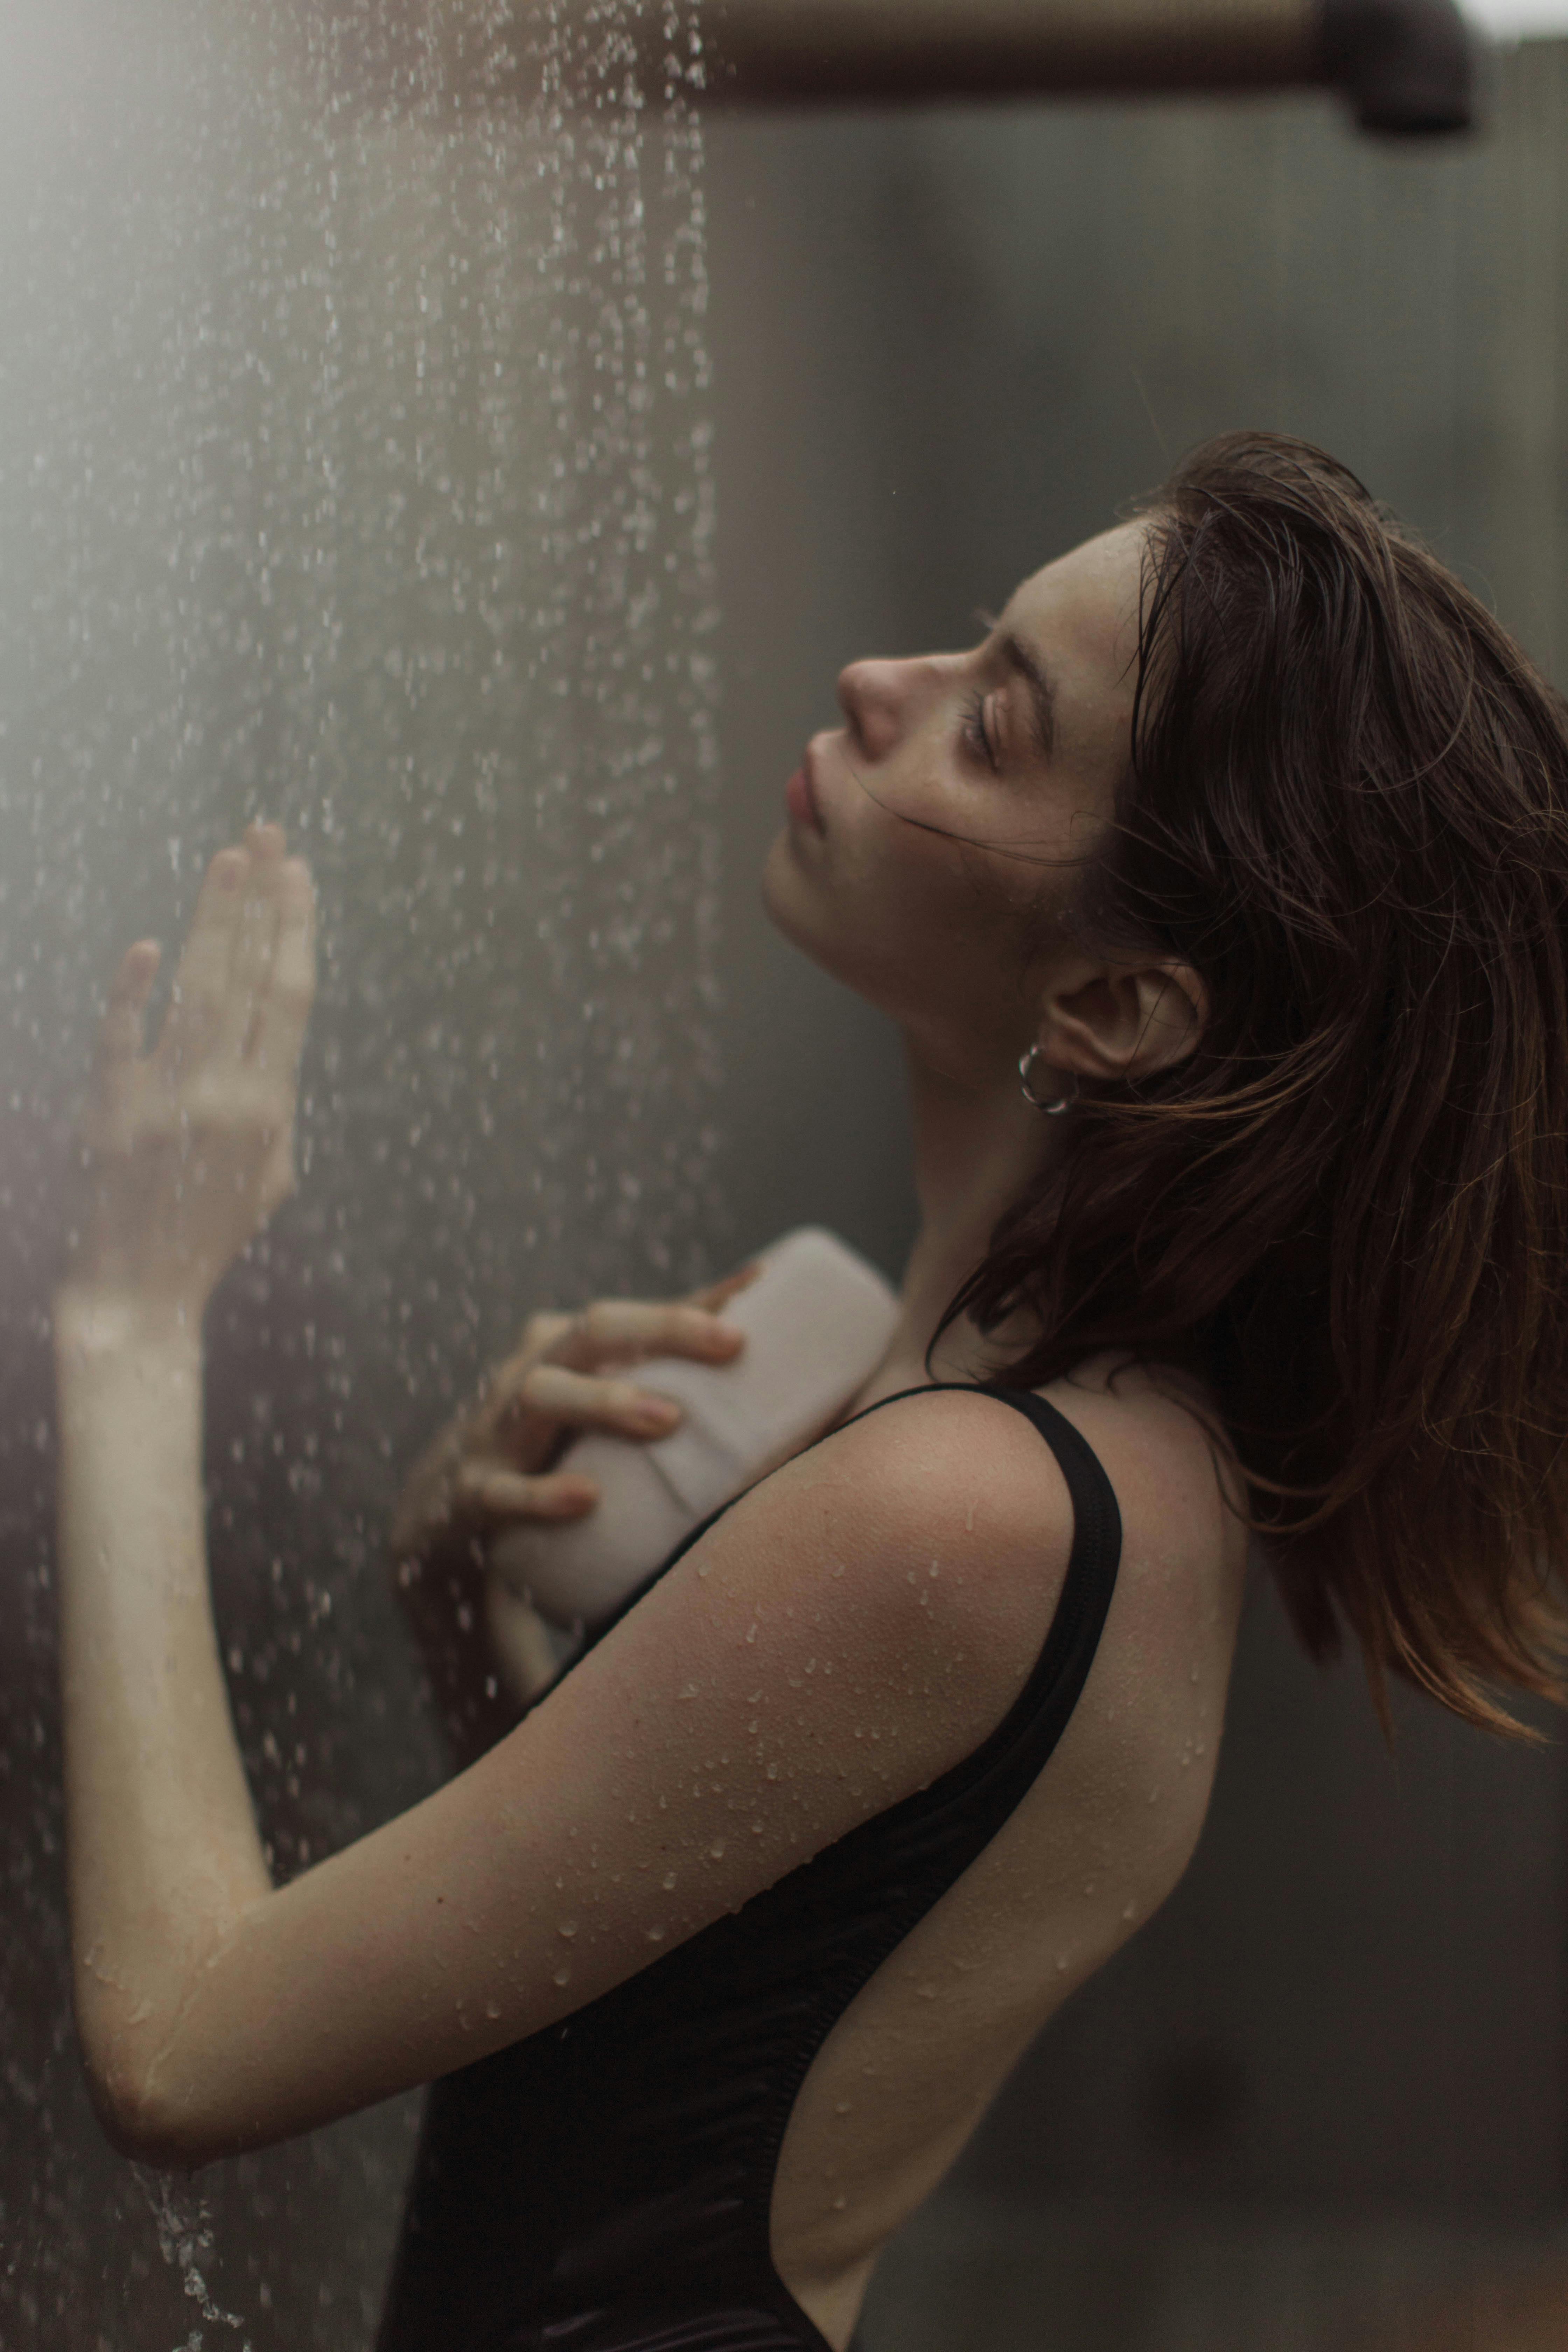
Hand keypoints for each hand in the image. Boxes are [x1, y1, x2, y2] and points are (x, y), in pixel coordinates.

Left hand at [60, 823, 317, 1322]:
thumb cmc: (210, 1231)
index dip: (295, 930)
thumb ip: (276, 1104)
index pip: (290, 998)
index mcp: (270, 1109)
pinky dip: (132, 993)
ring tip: (229, 859)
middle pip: (248, 977)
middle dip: (261, 900)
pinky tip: (148, 947)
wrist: (140, 1289)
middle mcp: (221, 1096)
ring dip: (213, 920)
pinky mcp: (109, 1111)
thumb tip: (275, 1039)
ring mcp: (163, 1101)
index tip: (300, 875)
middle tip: (267, 836)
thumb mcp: (271, 1175)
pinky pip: (120, 1041)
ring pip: (196, 991)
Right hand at [390, 1262, 762, 1567]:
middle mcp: (528, 1374)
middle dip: (661, 1329)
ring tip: (668, 1419)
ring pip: (542, 1395)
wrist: (438, 1518)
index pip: (637, 1315)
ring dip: (605, 1402)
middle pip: (591, 1330)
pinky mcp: (466, 1496)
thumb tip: (765, 1380)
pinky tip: (586, 1500)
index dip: (696, 1301)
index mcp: (564, 1349)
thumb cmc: (548, 1454)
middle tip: (732, 1344)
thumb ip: (666, 1392)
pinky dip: (541, 1494)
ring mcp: (492, 1432)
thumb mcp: (598, 1415)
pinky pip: (501, 1491)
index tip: (761, 1288)